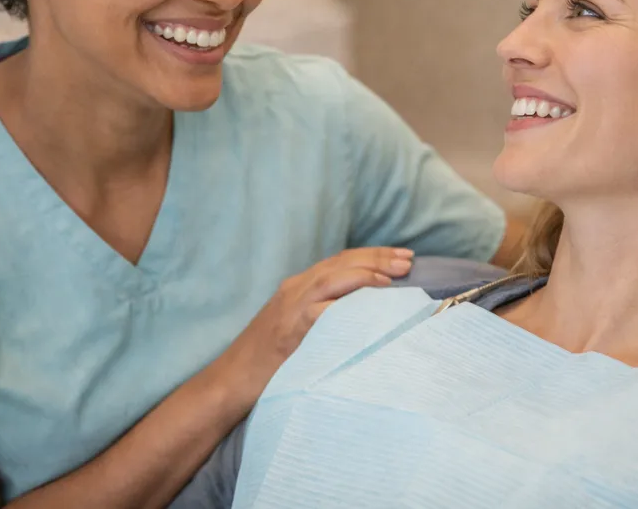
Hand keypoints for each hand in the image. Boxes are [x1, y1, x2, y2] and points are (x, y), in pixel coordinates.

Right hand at [214, 246, 413, 417]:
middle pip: (341, 263)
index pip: (341, 261)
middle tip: (408, 259)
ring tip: (393, 276)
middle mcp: (295, 289)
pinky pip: (318, 310)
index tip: (402, 256)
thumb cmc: (268, 361)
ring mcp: (290, 307)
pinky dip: (343, 303)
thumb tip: (369, 314)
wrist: (230, 382)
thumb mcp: (299, 328)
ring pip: (331, 278)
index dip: (373, 255)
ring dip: (365, 274)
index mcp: (299, 286)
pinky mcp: (288, 330)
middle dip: (377, 258)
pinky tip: (366, 303)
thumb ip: (326, 313)